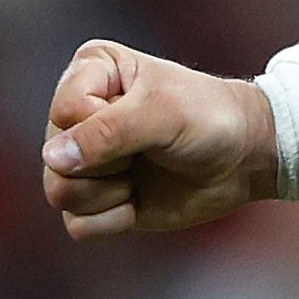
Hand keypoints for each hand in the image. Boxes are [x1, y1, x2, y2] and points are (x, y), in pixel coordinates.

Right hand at [41, 41, 278, 240]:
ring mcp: (85, 160)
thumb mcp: (163, 114)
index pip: (65, 112)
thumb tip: (54, 158)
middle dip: (107, 166)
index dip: (103, 128)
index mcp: (90, 74)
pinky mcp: (98, 199)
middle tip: (147, 151)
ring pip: (60, 193)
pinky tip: (139, 201)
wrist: (244, 158)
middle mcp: (78, 116)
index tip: (146, 118)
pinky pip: (78, 224)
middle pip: (55, 158)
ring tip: (140, 176)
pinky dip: (113, 220)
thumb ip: (108, 133)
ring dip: (108, 195)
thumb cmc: (208, 119)